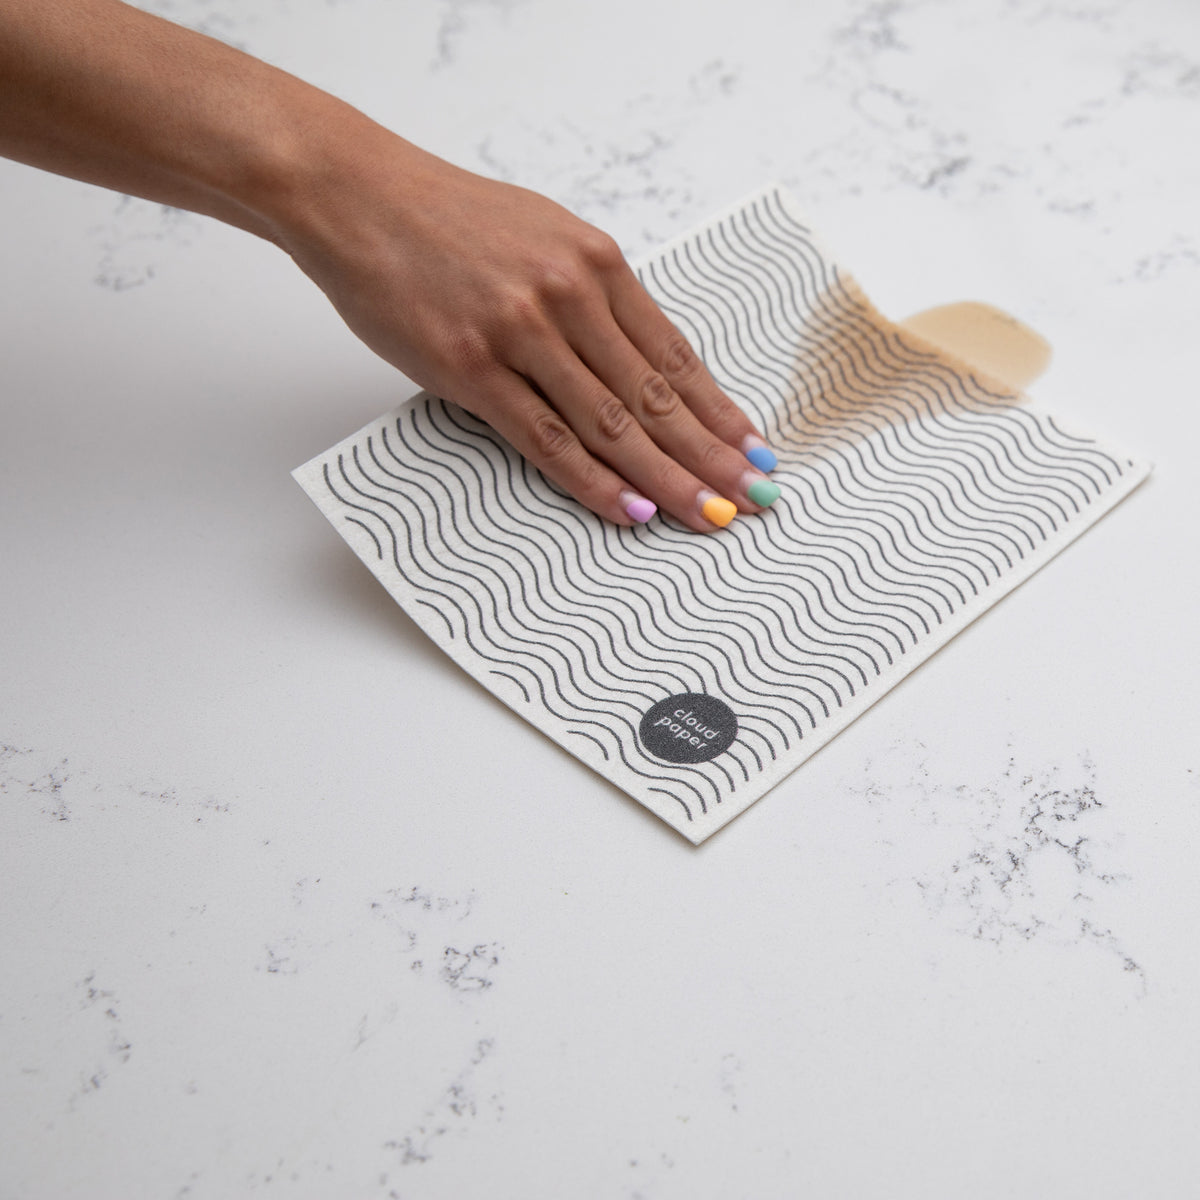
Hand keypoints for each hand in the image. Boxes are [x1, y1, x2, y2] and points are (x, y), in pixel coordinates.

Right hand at [275, 136, 780, 529]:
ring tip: (708, 514)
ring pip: (611, 422)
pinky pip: (544, 438)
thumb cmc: (444, 218)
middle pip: (656, 395)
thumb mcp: (540, 236)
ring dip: (666, 477)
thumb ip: (590, 296)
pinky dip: (591, 479)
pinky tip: (628, 508)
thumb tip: (633, 361)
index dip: (718, 409)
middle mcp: (568, 295)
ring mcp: (520, 333)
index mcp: (595, 262)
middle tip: (752, 498)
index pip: (673, 353)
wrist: (356, 196)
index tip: (751, 447)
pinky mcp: (471, 368)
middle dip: (711, 454)